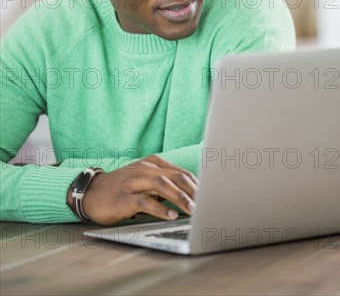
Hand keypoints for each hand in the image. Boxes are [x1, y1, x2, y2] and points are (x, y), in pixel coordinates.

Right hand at [72, 155, 197, 225]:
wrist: (91, 193)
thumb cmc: (122, 188)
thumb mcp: (144, 179)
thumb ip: (163, 183)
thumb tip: (189, 194)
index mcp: (151, 163)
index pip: (180, 172)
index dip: (196, 184)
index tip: (208, 196)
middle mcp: (143, 169)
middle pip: (174, 176)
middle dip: (192, 190)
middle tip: (205, 203)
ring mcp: (133, 182)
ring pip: (161, 185)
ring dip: (179, 197)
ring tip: (192, 209)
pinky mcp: (124, 197)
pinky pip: (145, 201)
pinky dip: (160, 208)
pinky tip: (170, 215)